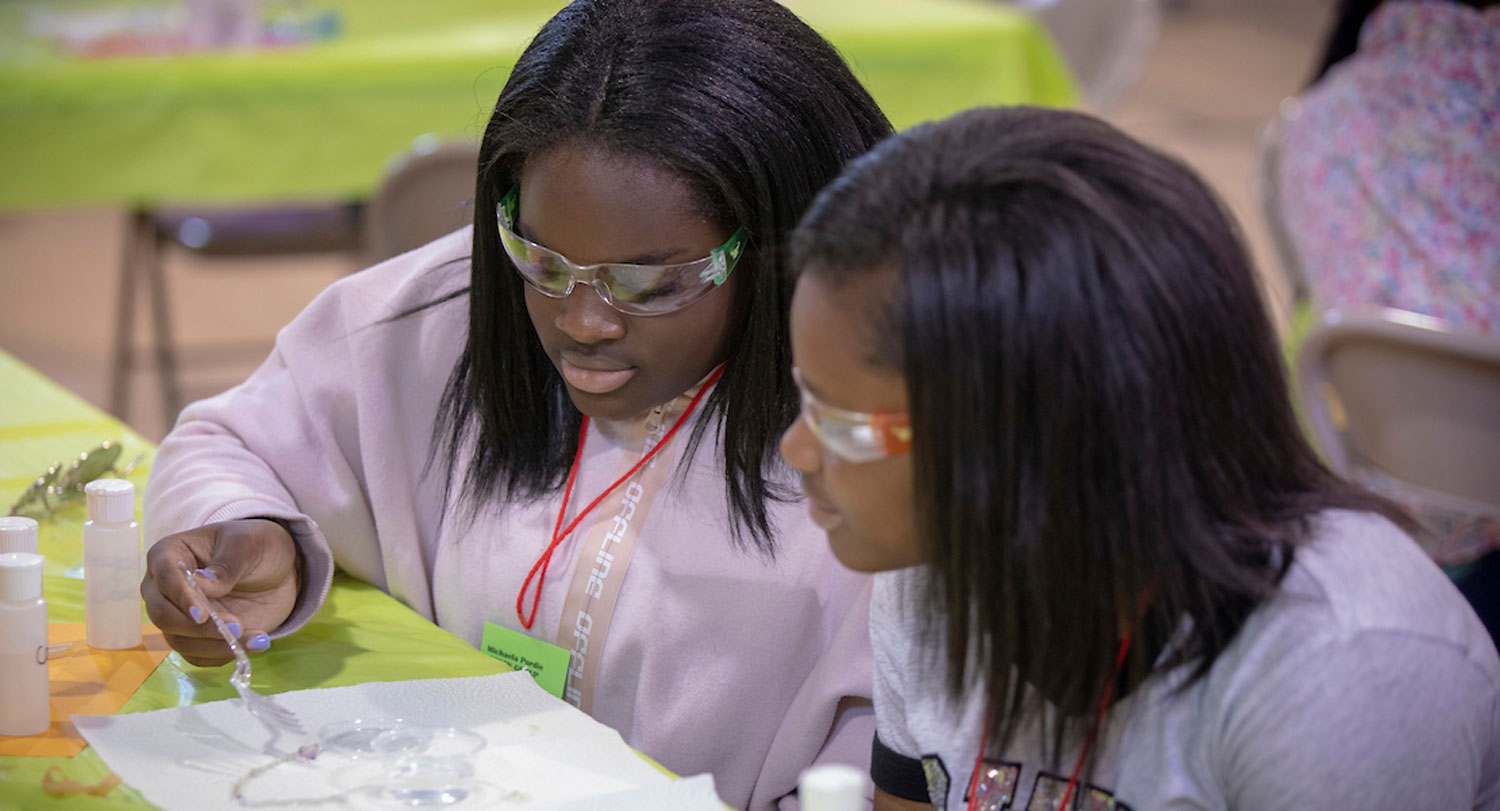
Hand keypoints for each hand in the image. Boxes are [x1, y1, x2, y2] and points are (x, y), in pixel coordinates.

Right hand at [141, 518, 300, 666]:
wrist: (279, 570)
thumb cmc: (258, 546)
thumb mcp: (250, 545)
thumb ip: (227, 565)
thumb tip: (200, 583)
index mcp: (171, 553)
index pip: (165, 577)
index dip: (181, 597)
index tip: (202, 615)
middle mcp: (165, 587)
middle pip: (163, 614)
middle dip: (198, 627)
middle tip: (236, 627)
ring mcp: (179, 614)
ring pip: (179, 640)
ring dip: (215, 645)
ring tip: (254, 639)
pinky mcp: (195, 637)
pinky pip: (198, 655)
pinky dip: (223, 654)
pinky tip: (254, 644)